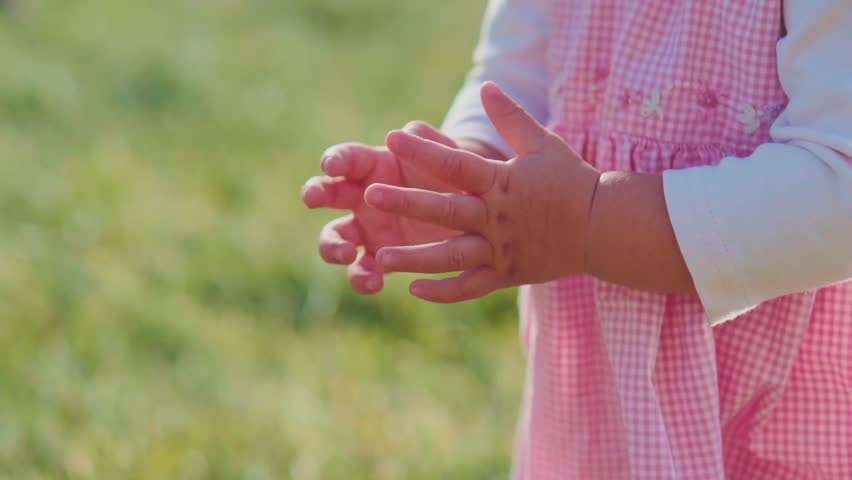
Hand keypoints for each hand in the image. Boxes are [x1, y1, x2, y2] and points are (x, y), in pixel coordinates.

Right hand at [302, 122, 461, 293]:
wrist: (471, 214)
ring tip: (347, 254)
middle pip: (327, 193)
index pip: (348, 158)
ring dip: (333, 246)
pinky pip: (362, 271)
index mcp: (375, 166)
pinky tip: (374, 283)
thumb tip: (410, 131)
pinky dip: (362, 279)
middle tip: (312, 199)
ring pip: (334, 238)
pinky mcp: (380, 259)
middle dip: (315, 193)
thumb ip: (431, 142)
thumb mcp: (449, 156)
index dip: (336, 159)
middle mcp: (362, 197)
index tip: (331, 165)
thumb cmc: (454, 176)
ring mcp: (367, 231)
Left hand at [364, 82, 600, 302]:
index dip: (424, 151)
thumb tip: (486, 86)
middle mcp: (497, 218)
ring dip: (416, 258)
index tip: (393, 138)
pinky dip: (444, 292)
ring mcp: (501, 250)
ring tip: (381, 258)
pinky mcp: (507, 275)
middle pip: (446, 211)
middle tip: (370, 197)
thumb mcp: (543, 144)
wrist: (603, 226)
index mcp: (502, 183)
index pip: (457, 164)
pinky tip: (413, 289)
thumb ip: (511, 118)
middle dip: (407, 203)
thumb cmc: (570, 181)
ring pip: (453, 256)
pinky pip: (471, 287)